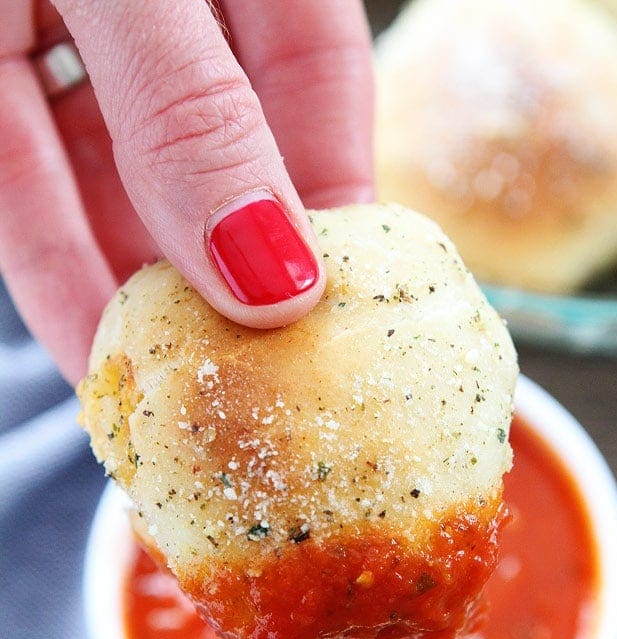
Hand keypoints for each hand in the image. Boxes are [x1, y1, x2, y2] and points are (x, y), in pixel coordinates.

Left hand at [0, 0, 373, 383]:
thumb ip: (192, 110)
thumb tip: (273, 277)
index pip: (316, 69)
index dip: (336, 191)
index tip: (341, 307)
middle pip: (219, 143)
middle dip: (233, 263)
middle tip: (258, 372)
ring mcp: (59, 22)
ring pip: (115, 171)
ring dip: (139, 282)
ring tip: (171, 381)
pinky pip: (22, 173)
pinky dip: (54, 260)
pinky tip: (84, 338)